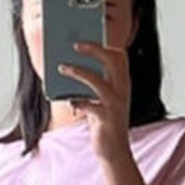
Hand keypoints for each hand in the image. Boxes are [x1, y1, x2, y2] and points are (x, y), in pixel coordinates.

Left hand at [54, 40, 131, 161]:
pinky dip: (77, 102)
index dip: (107, 42)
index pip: (120, 56)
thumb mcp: (99, 100)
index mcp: (122, 83)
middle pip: (113, 61)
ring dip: (78, 72)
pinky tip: (69, 101)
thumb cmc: (103, 122)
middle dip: (94, 49)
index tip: (91, 32)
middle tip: (74, 44)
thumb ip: (91, 84)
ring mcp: (116, 104)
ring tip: (61, 68)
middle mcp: (122, 90)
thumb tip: (69, 64)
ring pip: (98, 81)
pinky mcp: (106, 119)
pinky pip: (89, 106)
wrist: (114, 152)